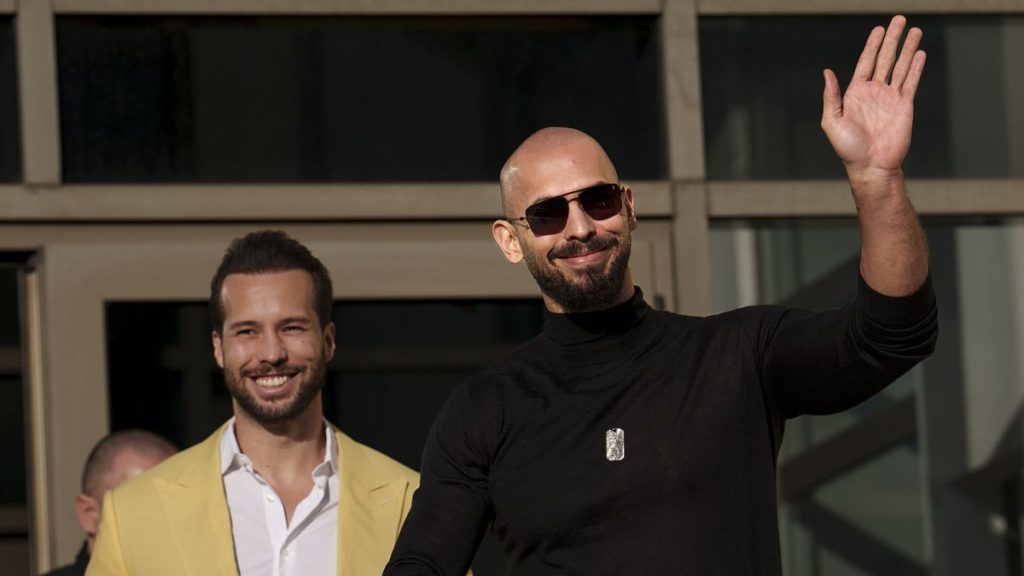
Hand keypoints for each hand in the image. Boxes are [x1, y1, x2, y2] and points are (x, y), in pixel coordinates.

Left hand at [821, 15, 925, 179]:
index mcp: (855, 93)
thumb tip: (827, 72)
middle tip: (899, 20)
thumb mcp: (832, 121)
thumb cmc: (848, 148)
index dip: (872, 45)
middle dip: (892, 39)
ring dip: (908, 49)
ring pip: (900, 67)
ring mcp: (890, 98)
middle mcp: (874, 92)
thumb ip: (831, 96)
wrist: (871, 166)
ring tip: (915, 31)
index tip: (879, 29)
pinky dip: (915, 68)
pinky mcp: (904, 106)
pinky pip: (910, 82)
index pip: (866, 62)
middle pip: (885, 59)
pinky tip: (920, 54)